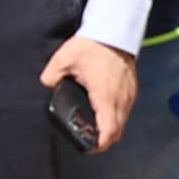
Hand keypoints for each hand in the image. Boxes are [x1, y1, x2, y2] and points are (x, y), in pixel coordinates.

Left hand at [42, 35, 139, 155]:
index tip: (86, 148)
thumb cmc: (93, 45)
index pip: (108, 132)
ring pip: (122, 122)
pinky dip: (114, 117)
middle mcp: (122, 99)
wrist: (115, 30)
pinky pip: (125, 110)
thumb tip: (46, 86)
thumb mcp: (64, 60)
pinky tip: (101, 113)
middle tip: (85, 140)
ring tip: (92, 129)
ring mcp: (130, 94)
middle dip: (102, 140)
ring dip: (109, 128)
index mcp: (106, 97)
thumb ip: (50, 76)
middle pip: (116, 132)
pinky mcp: (132, 89)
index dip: (98, 145)